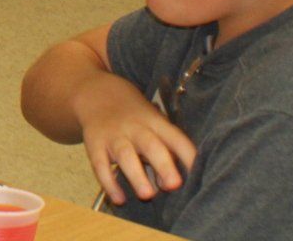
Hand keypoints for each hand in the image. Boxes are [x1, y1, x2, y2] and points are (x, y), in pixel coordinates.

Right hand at [74, 73, 197, 204]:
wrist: (97, 93)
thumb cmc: (135, 118)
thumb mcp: (153, 123)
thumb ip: (165, 150)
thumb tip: (172, 185)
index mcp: (156, 123)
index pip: (176, 138)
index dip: (188, 155)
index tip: (198, 175)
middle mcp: (135, 128)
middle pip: (151, 145)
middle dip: (163, 165)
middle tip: (173, 185)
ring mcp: (113, 136)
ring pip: (125, 155)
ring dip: (136, 175)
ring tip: (146, 195)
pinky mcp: (94, 145)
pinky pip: (100, 165)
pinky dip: (109, 183)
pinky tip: (119, 199)